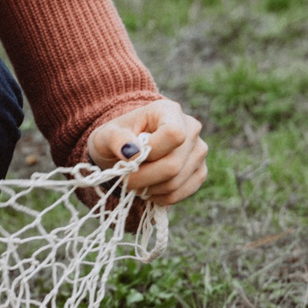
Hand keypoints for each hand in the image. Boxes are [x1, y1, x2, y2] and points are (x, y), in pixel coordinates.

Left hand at [86, 97, 206, 206]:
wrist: (128, 149)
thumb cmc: (118, 139)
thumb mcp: (107, 134)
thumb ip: (116, 140)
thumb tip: (132, 153)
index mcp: (170, 111)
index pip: (174, 135)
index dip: (151, 152)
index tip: (131, 157)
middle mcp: (192, 129)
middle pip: (173, 165)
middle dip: (143, 178)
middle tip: (125, 179)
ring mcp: (199, 152)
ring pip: (175, 183)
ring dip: (148, 189)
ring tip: (135, 181)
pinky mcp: (200, 172)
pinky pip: (179, 194)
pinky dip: (158, 197)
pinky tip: (148, 187)